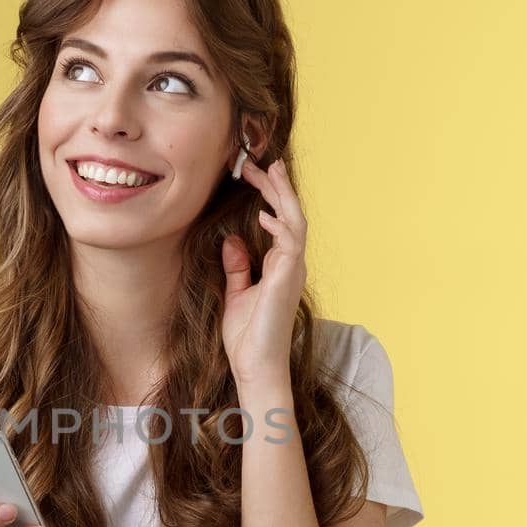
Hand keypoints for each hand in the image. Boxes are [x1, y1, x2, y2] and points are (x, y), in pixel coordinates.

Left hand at [220, 156, 307, 387]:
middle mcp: (291, 264)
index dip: (268, 195)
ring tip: (269, 171)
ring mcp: (292, 270)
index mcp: (280, 265)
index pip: (279, 221)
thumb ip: (237, 266)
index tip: (252, 174)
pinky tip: (265, 213)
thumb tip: (231, 240)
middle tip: (260, 161)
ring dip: (282, 195)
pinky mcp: (288, 279)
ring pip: (295, 221)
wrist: (255, 365)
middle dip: (276, 186)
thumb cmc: (247, 336)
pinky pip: (291, 244)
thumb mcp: (236, 293)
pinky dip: (280, 226)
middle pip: (289, 214)